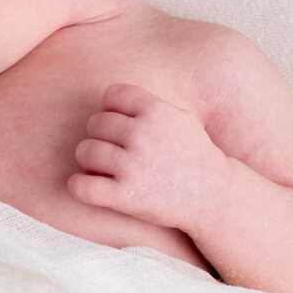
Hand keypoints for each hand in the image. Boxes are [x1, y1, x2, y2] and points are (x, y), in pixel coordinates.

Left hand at [67, 84, 229, 233]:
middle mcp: (143, 135)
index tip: (122, 126)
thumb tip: (106, 96)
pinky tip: (91, 187)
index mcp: (157, 112)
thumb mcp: (179, 119)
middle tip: (115, 152)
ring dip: (90, 162)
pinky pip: (80, 185)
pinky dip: (79, 186)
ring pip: (85, 151)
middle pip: (95, 123)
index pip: (113, 94)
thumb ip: (146, 105)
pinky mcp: (125, 196)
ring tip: (104, 170)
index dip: (112, 109)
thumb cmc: (192, 156)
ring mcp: (133, 166)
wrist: (214, 197)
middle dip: (101, 137)